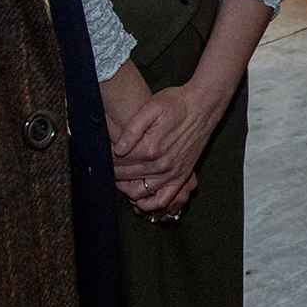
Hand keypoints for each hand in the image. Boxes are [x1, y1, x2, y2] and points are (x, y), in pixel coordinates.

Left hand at [103, 62, 199, 215]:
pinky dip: (149, 203)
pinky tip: (140, 197)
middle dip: (113, 172)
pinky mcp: (182, 176)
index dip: (107, 157)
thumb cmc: (177, 102)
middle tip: (106, 165)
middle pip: (126, 177)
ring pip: (140, 192)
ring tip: (119, 178)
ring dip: (125, 188)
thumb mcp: (152, 107)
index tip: (102, 151)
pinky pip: (163, 199)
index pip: (119, 161)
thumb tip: (117, 149)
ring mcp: (172, 173)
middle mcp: (161, 165)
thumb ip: (132, 129)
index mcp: (150, 147)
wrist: (204, 105)